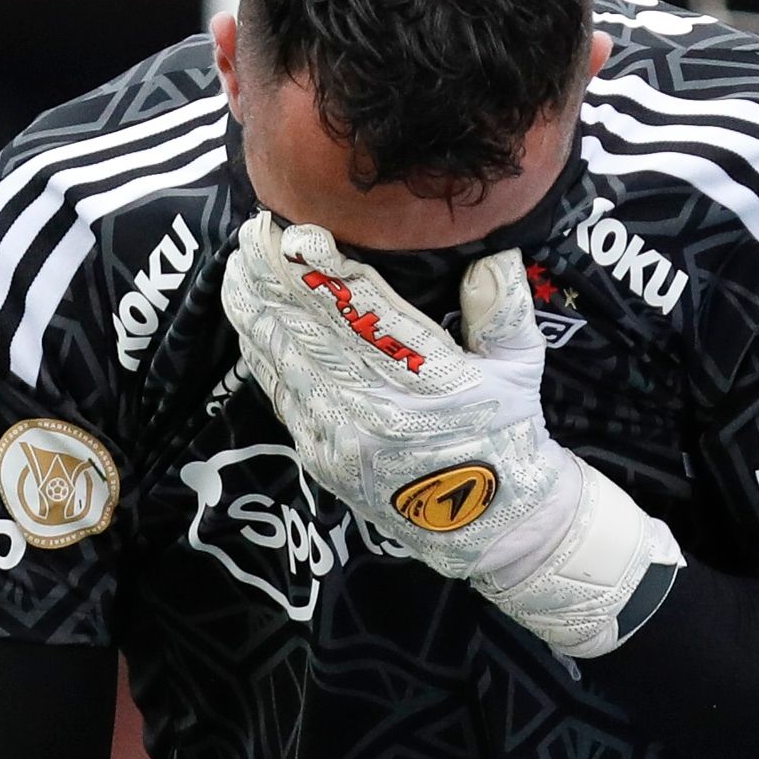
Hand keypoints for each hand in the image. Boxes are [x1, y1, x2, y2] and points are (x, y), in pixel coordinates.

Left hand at [219, 214, 678, 658]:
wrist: (493, 527)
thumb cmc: (508, 437)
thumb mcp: (520, 367)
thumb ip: (502, 306)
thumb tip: (489, 252)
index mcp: (423, 380)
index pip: (359, 310)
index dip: (320, 268)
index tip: (296, 230)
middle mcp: (373, 409)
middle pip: (306, 329)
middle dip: (271, 277)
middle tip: (252, 232)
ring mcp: (341, 438)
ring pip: (283, 361)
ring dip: (255, 311)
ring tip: (237, 266)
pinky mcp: (324, 459)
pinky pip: (282, 397)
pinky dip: (261, 356)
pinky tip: (249, 324)